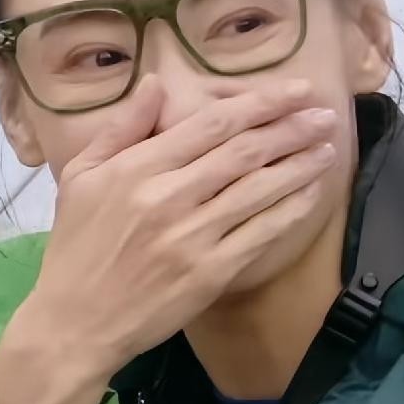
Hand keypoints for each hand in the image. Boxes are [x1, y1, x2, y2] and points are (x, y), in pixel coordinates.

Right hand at [0, 77, 338, 403]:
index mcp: (135, 169)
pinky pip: (262, 232)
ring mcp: (193, 236)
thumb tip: (156, 84)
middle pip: (244, 152)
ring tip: (328, 147)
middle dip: (291, 128)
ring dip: (300, 164)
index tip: (295, 90)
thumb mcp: (80, 177)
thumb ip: (120, 129)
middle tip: (325, 113)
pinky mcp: (211, 272)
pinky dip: (291, 209)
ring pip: (260, 189)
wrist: (76, 320)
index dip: (259, 104)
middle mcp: (167, 197)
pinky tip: (310, 193)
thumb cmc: (76, 245)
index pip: (209, 125)